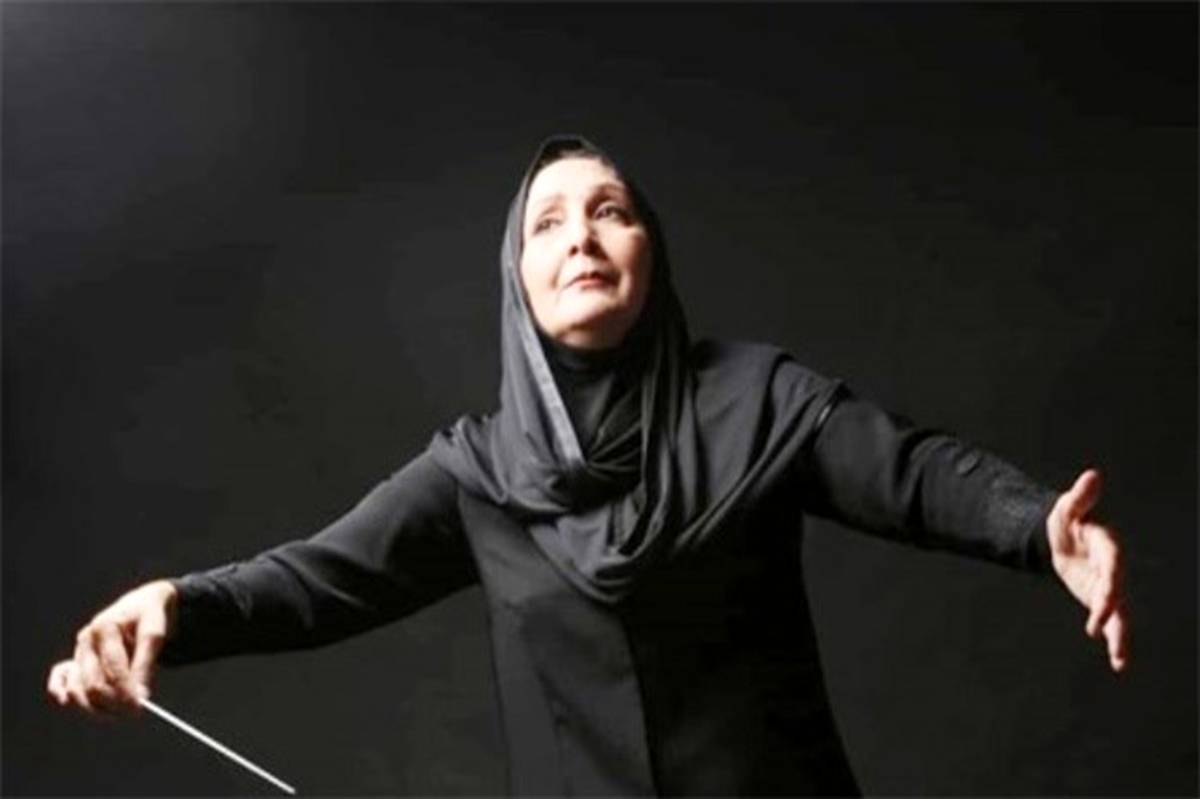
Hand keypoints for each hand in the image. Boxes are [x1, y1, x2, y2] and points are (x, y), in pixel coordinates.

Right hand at [46, 579, 177, 716]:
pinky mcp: (75, 658)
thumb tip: (139, 696)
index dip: (127, 690)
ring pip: (78, 688)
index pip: (113, 669)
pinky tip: (68, 702)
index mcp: (105, 627)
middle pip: (93, 684)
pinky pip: (60, 678)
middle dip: (114, 703)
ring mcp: (78, 650)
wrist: (142, 604)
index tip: (141, 706)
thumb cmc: (150, 617)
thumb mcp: (154, 634)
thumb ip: (145, 663)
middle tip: (134, 712)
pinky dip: (61, 691)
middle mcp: (86, 639)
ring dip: (96, 707)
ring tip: (120, 713)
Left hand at [1046, 468, 1128, 672]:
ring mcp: (1110, 586)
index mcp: (1108, 546)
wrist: (1064, 538)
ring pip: (1119, 612)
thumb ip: (1080, 496)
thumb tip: (1092, 475)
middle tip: (1101, 623)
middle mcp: (1114, 569)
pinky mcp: (1103, 600)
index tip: (1105, 596)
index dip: (1111, 578)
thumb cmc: (1068, 520)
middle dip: (1110, 607)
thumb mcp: (1069, 507)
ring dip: (1119, 635)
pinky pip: (1112, 622)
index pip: (1113, 563)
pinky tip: (1119, 662)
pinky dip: (1114, 640)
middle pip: (1116, 590)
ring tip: (1120, 658)